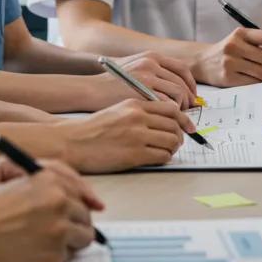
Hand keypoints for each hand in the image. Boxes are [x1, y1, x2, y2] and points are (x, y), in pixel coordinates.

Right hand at [0, 160, 103, 261]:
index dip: (87, 199)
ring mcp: (59, 228)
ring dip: (72, 239)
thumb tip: (80, 196)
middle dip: (77, 221)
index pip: (81, 189)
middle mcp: (59, 201)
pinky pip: (68, 254)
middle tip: (65, 227)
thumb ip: (49, 181)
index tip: (93, 205)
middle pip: (85, 213)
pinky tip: (38, 251)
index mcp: (49, 180)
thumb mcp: (17, 178)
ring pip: (84, 235)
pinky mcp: (54, 253)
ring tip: (51, 241)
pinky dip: (58, 255)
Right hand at [56, 98, 195, 171]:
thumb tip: (166, 121)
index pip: (171, 108)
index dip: (184, 118)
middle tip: (179, 141)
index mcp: (135, 104)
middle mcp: (138, 117)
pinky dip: (165, 157)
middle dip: (181, 134)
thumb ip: (142, 112)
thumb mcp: (119, 110)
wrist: (73, 141)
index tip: (189, 127)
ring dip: (174, 147)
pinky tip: (158, 158)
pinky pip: (162, 156)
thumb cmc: (94, 128)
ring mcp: (137, 136)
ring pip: (171, 140)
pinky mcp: (134, 155)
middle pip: (175, 124)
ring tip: (168, 150)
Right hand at [84, 52, 196, 109]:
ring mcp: (146, 79)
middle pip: (182, 83)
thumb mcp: (134, 68)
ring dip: (182, 110)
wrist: (90, 90)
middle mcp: (151, 64)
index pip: (182, 69)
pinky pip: (165, 106)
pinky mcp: (141, 95)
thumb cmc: (111, 84)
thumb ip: (154, 72)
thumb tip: (176, 86)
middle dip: (189, 100)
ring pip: (177, 96)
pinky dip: (170, 116)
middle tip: (190, 112)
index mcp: (151, 57)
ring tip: (179, 119)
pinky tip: (166, 123)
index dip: (190, 85)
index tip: (192, 97)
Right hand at [189, 27, 261, 85]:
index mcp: (241, 33)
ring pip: (261, 72)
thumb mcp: (240, 40)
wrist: (202, 62)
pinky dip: (261, 83)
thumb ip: (259, 45)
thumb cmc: (228, 51)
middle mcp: (234, 46)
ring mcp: (230, 62)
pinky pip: (252, 82)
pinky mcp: (227, 77)